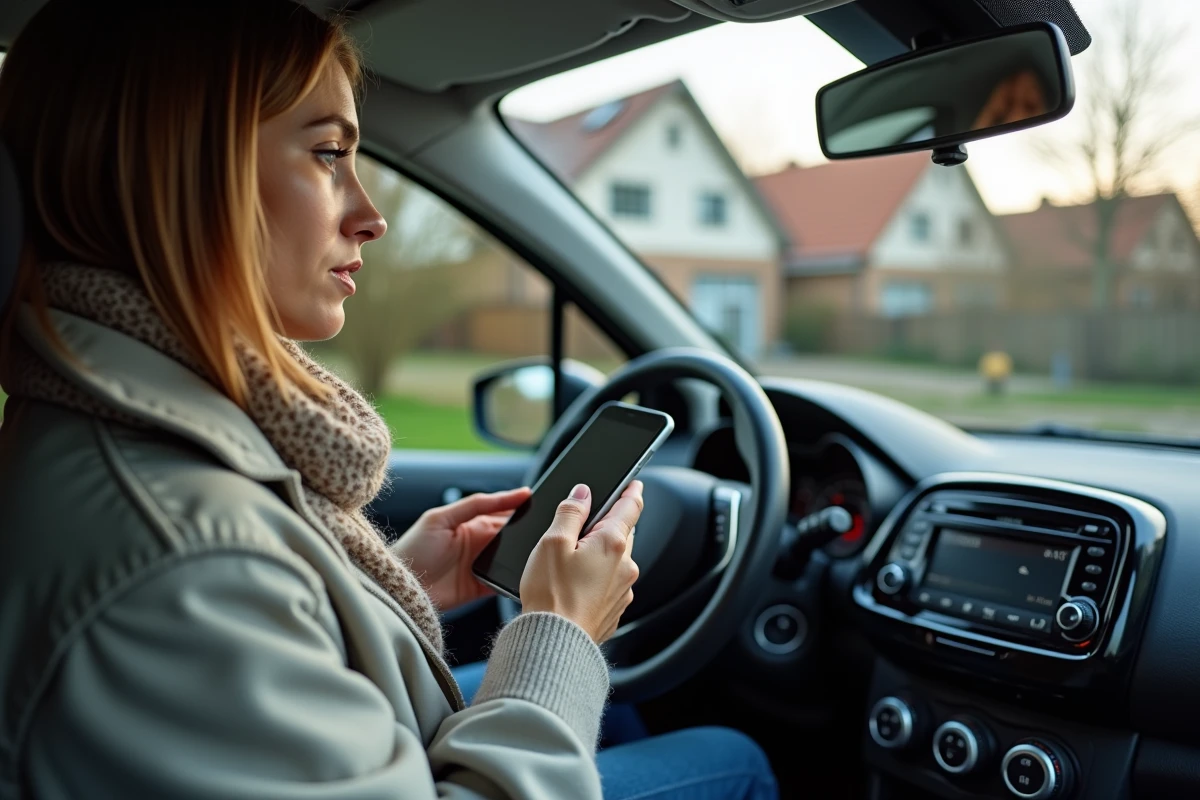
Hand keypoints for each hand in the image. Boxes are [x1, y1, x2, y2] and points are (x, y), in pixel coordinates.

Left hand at [393, 487, 531, 611]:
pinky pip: (505, 582)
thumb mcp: (442, 518)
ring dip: (525, 557)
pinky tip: (528, 575)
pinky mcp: (481, 588)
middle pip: (513, 537)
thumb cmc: (414, 548)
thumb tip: (517, 493)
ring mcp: (482, 566)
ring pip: (513, 559)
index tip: (544, 508)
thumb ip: (477, 504)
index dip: (523, 510)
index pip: (505, 514)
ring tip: (541, 554)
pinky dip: (517, 579)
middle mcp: (480, 544)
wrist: (398, 587)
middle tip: (546, 532)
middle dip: (528, 534)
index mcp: (472, 523)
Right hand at [520, 481, 642, 642]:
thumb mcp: (552, 542)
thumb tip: (583, 493)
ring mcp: (622, 590)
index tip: (634, 483)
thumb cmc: (551, 596)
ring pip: (617, 560)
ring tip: (571, 561)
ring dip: (602, 554)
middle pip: (623, 533)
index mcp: (612, 544)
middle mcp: (625, 566)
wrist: (555, 643)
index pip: (631, 507)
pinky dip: (598, 578)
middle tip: (585, 524)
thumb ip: (570, 512)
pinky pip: (610, 584)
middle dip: (609, 525)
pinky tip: (575, 585)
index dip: (632, 491)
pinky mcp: (614, 610)